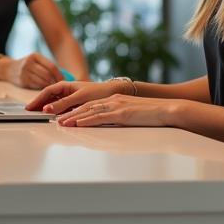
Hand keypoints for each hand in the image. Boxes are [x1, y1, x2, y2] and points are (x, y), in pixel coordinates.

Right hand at [0, 52, 61, 89]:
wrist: (8, 69)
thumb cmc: (27, 66)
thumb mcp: (35, 61)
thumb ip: (47, 67)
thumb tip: (64, 77)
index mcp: (35, 56)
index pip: (51, 66)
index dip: (59, 75)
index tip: (64, 80)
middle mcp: (29, 63)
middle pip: (47, 74)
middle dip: (55, 82)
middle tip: (60, 87)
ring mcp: (24, 72)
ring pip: (42, 81)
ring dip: (49, 86)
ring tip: (54, 88)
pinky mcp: (22, 81)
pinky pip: (36, 86)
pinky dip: (42, 88)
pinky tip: (45, 90)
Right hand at [26, 79, 117, 111]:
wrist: (113, 93)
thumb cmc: (98, 92)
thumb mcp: (79, 98)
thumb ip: (63, 104)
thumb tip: (47, 109)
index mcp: (65, 85)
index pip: (47, 92)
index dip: (37, 100)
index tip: (29, 107)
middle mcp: (66, 91)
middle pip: (48, 97)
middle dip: (38, 104)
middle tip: (28, 112)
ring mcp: (69, 98)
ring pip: (53, 103)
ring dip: (45, 108)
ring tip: (36, 115)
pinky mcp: (74, 105)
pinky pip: (61, 108)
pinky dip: (54, 112)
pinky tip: (50, 117)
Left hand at [54, 93, 174, 127]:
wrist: (168, 109)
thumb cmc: (153, 114)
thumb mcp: (132, 113)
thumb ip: (119, 117)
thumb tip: (110, 124)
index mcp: (115, 100)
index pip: (91, 105)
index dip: (76, 110)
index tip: (64, 115)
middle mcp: (113, 100)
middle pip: (86, 107)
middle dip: (70, 112)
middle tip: (55, 118)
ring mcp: (117, 106)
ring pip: (89, 111)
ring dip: (73, 117)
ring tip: (61, 123)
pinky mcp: (122, 114)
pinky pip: (100, 118)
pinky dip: (86, 121)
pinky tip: (77, 124)